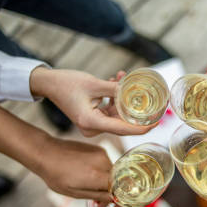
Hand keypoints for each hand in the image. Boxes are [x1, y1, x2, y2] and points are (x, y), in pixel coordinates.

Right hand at [30, 68, 154, 136]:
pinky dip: (114, 99)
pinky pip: (109, 111)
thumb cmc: (67, 83)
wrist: (49, 83)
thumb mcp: (94, 84)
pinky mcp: (93, 119)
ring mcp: (92, 125)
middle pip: (122, 122)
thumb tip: (136, 90)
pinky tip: (115, 82)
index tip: (158, 122)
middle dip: (133, 106)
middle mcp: (92, 128)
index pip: (123, 129)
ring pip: (117, 114)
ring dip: (122, 97)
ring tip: (122, 77)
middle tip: (146, 91)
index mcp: (91, 123)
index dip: (142, 127)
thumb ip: (116, 89)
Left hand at [32, 134, 112, 201]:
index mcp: (97, 176)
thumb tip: (113, 199)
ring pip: (112, 173)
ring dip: (105, 182)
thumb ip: (98, 196)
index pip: (120, 189)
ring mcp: (101, 154)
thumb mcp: (75, 192)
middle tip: (98, 202)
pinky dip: (101, 172)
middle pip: (117, 181)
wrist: (46, 153)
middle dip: (110, 193)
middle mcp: (103, 162)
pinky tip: (87, 175)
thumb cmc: (56, 174)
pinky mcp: (99, 149)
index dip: (118, 200)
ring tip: (89, 187)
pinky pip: (106, 164)